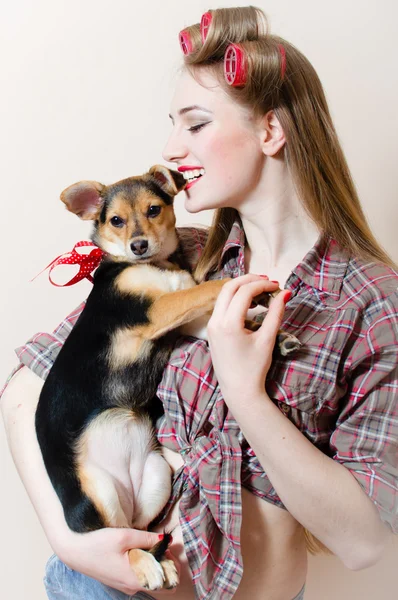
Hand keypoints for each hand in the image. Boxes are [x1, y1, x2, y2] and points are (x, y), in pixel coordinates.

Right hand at [60, 527, 178, 594]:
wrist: (73, 550)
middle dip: (165, 563)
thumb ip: (147, 538)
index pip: (168, 583)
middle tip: (161, 543)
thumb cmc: (97, 543)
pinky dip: (144, 563)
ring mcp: (125, 585)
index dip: (172, 565)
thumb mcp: (124, 536)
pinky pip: (139, 575)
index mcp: (135, 579)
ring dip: (154, 562)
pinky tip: (138, 549)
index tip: (168, 547)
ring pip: (150, 577)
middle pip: (160, 581)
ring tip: (149, 543)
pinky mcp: (119, 580)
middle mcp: (132, 586)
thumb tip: (166, 538)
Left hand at [207, 274, 289, 405]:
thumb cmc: (254, 368)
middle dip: (250, 280)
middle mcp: (215, 321)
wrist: (239, 390)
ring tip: (262, 291)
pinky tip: (251, 303)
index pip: (245, 292)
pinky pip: (221, 305)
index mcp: (229, 324)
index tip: (278, 286)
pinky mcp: (212, 329)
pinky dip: (235, 299)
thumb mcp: (267, 339)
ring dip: (242, 288)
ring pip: (223, 295)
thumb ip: (276, 313)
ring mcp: (211, 325)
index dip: (263, 285)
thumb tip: (285, 293)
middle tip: (268, 282)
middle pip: (230, 287)